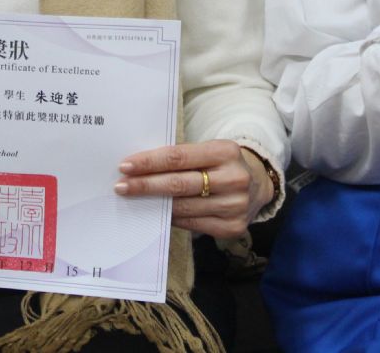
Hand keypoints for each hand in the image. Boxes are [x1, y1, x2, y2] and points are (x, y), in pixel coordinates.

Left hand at [114, 140, 272, 237]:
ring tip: (133, 201)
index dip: (150, 162)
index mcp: (225, 151)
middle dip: (145, 186)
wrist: (259, 185)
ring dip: (154, 205)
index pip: (178, 157)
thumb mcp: (209, 151)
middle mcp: (233, 179)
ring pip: (183, 207)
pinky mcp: (232, 227)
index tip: (126, 166)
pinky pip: (192, 224)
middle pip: (179, 184)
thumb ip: (182, 158)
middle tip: (121, 186)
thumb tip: (141, 170)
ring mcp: (234, 206)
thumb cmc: (222, 165)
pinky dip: (172, 218)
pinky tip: (156, 214)